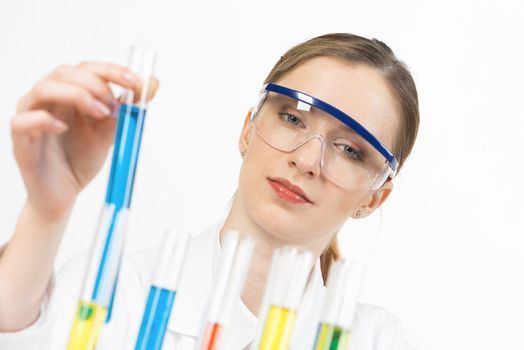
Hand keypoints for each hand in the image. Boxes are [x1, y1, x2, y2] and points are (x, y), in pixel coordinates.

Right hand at [10, 62, 156, 220]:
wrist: (64, 192)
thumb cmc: (81, 157)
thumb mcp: (111, 132)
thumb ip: (127, 109)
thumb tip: (152, 83)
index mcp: (70, 93)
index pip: (87, 68)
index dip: (111, 70)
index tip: (134, 81)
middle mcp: (48, 99)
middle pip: (65, 72)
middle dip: (95, 85)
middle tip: (113, 106)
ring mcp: (30, 116)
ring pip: (43, 88)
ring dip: (76, 96)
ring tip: (99, 114)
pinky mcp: (20, 139)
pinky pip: (23, 120)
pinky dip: (45, 120)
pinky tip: (64, 128)